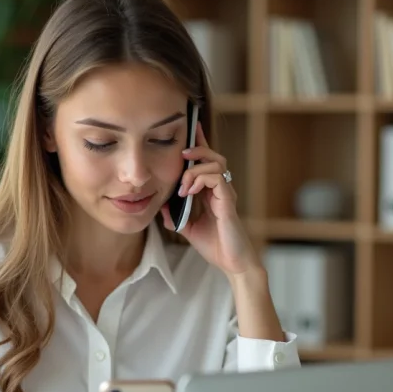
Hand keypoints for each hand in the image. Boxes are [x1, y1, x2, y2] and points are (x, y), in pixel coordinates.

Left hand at [161, 122, 261, 276]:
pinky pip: (217, 178)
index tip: (190, 128)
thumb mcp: (187, 227)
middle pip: (214, 155)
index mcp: (212, 192)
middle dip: (198, 148)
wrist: (231, 263)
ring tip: (183, 185)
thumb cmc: (214, 245)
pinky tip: (189, 192)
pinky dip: (200, 180)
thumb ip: (175, 215)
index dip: (200, 143)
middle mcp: (221, 189)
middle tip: (181, 152)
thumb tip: (161, 205)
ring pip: (216, 163)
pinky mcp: (228, 201)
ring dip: (195, 168)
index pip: (206, 162)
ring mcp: (226, 193)